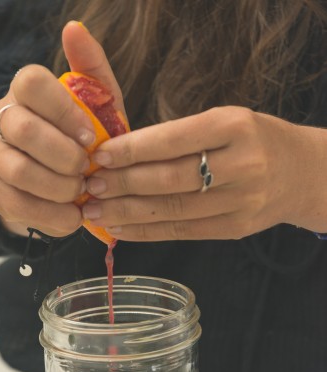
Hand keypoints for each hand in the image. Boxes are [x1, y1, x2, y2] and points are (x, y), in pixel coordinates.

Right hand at [0, 21, 125, 237]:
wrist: (59, 179)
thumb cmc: (82, 138)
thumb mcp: (95, 106)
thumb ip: (91, 71)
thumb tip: (74, 29)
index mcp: (24, 91)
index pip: (33, 84)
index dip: (65, 113)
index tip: (91, 139)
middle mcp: (0, 117)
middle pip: (24, 130)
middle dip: (64, 157)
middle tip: (87, 172)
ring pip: (19, 171)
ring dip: (59, 188)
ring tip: (81, 194)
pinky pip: (18, 205)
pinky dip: (52, 216)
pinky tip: (72, 217)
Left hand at [81, 106, 326, 239]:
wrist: (300, 173)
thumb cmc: (252, 140)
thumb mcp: (224, 121)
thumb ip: (179, 136)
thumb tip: (118, 155)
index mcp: (235, 126)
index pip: (174, 139)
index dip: (133, 150)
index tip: (99, 156)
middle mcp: (242, 164)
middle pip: (171, 179)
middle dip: (124, 184)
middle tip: (90, 187)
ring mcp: (241, 202)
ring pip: (174, 210)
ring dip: (128, 213)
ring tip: (96, 212)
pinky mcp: (235, 230)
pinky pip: (183, 232)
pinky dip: (147, 232)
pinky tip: (120, 230)